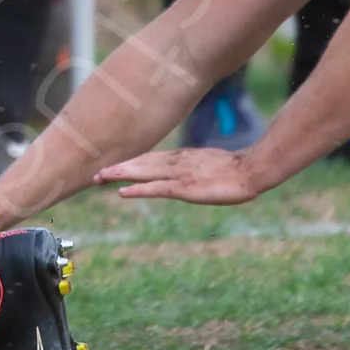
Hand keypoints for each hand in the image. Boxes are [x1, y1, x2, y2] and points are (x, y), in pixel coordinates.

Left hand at [99, 145, 262, 204]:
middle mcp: (176, 162)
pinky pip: (156, 188)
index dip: (132, 163)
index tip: (115, 167)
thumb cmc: (238, 169)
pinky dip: (137, 189)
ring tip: (100, 177)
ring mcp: (179, 174)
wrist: (253, 170)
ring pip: (143, 173)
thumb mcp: (212, 165)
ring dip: (121, 175)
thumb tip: (193, 171)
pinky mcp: (185, 187)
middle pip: (141, 163)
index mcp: (182, 158)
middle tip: (96, 173)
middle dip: (119, 168)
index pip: (151, 159)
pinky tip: (122, 192)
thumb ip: (197, 166)